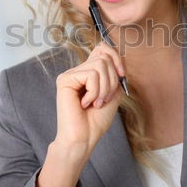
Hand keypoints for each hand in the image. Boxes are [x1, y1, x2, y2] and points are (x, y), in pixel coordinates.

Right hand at [54, 41, 123, 160]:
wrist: (84, 138)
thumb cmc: (96, 120)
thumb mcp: (113, 92)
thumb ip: (114, 74)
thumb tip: (115, 58)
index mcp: (88, 72)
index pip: (102, 49)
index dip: (116, 57)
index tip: (122, 76)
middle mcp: (77, 70)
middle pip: (104, 58)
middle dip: (112, 80)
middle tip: (104, 99)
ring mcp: (70, 74)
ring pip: (99, 65)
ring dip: (104, 88)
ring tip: (96, 103)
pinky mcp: (65, 80)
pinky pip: (91, 75)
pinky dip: (95, 92)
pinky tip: (85, 104)